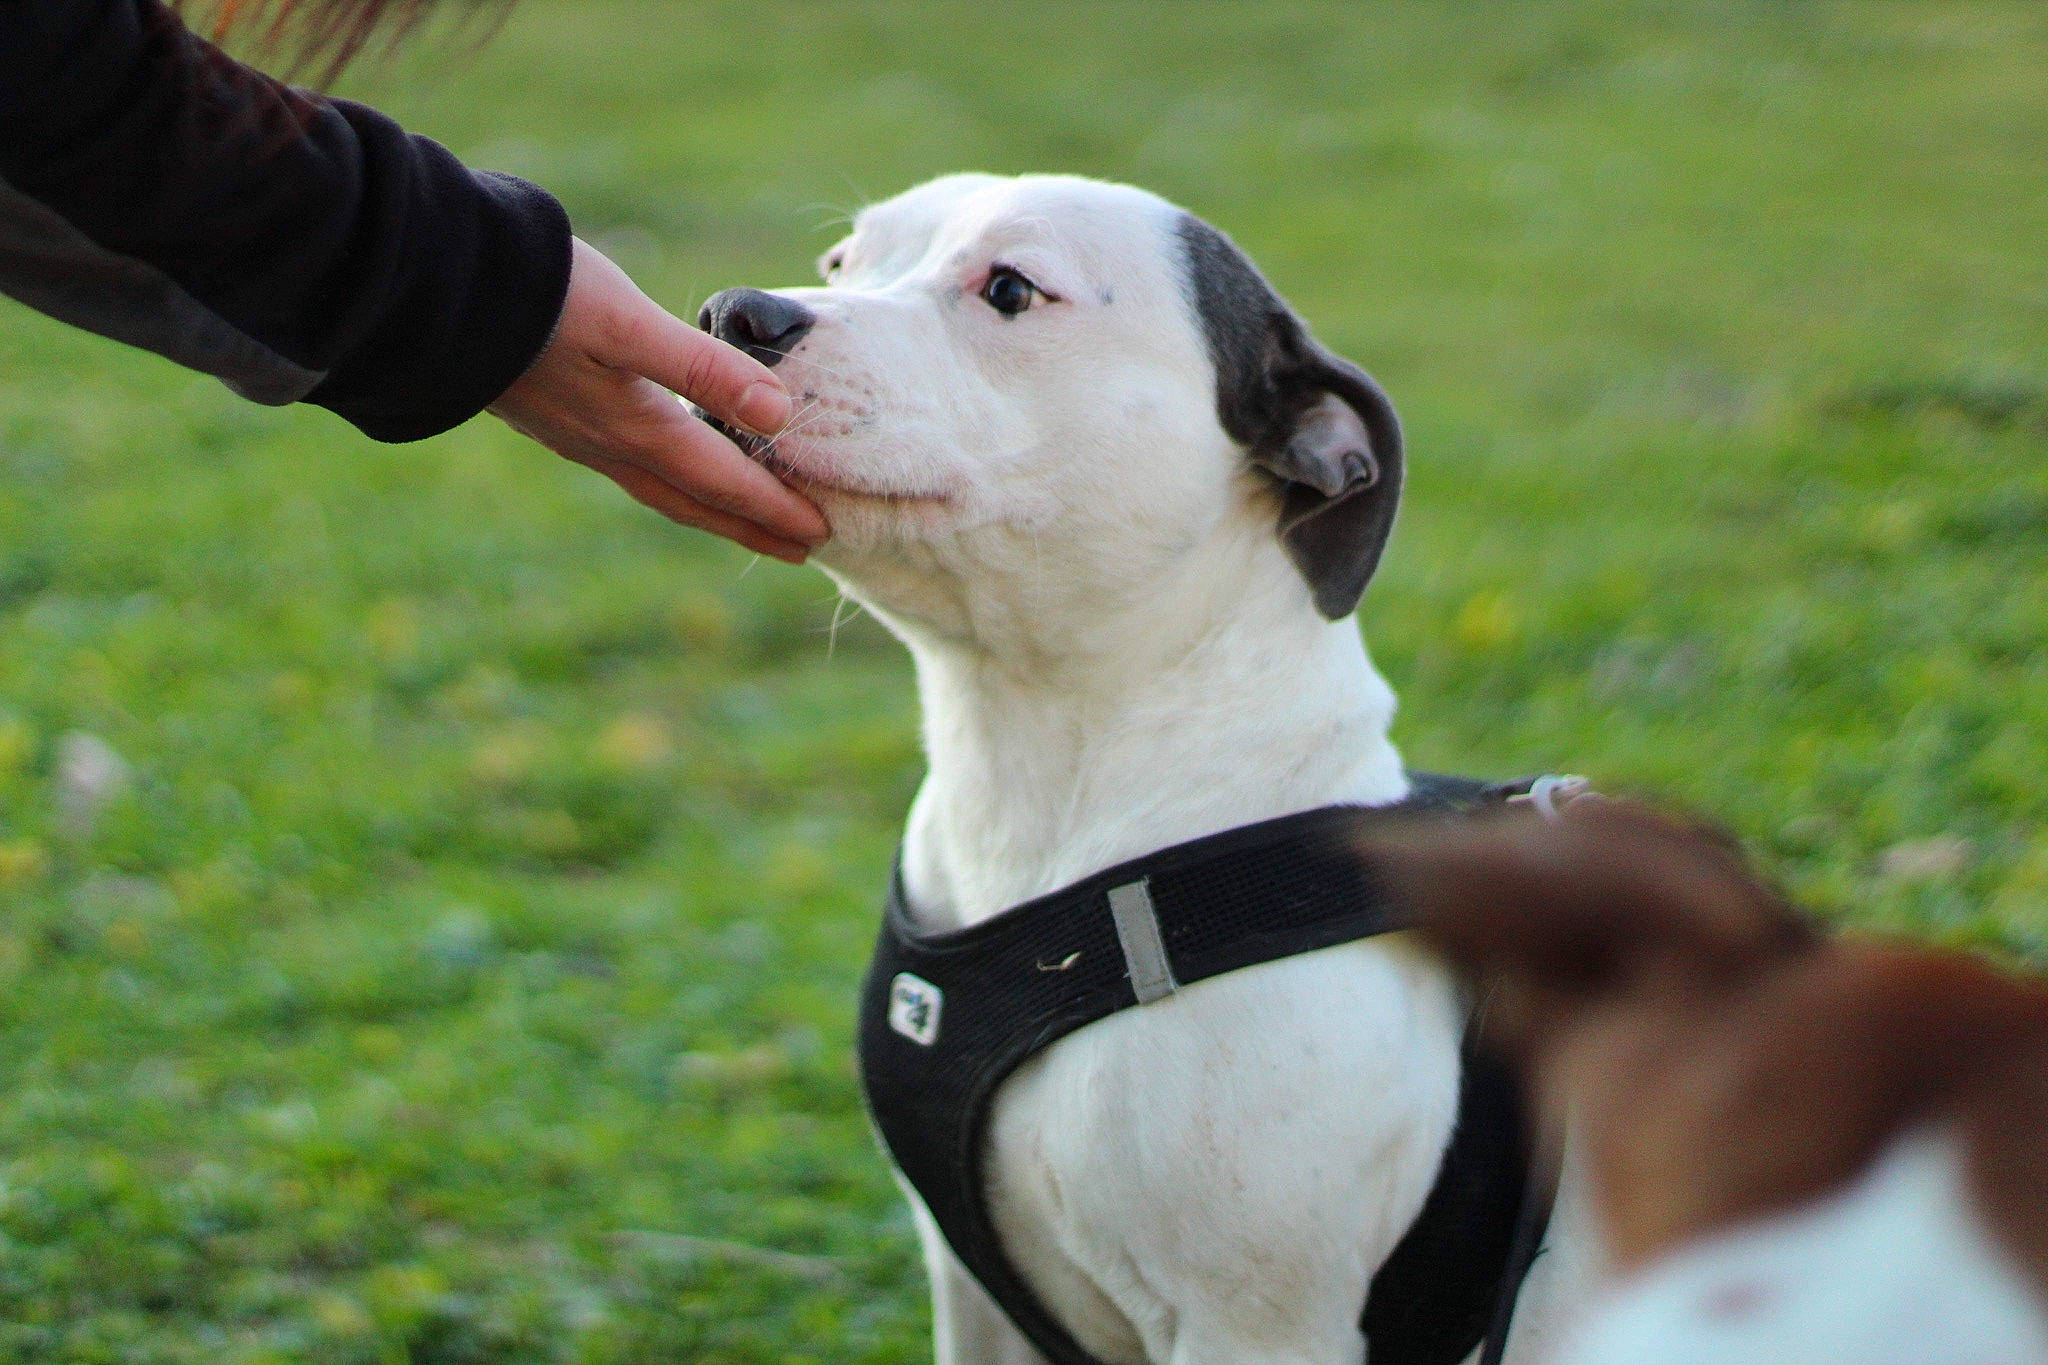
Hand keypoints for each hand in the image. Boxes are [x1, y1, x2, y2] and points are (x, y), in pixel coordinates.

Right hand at [489, 238, 829, 561]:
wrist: (433, 291)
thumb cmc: (536, 296)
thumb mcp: (629, 325)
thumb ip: (704, 370)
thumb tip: (778, 414)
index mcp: (638, 429)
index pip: (726, 483)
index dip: (776, 508)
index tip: (823, 532)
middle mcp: (611, 446)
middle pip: (698, 502)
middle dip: (751, 526)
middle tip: (802, 550)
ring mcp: (579, 437)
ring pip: (663, 489)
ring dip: (710, 508)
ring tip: (745, 519)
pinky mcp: (555, 418)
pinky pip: (631, 469)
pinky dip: (670, 480)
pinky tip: (668, 464)